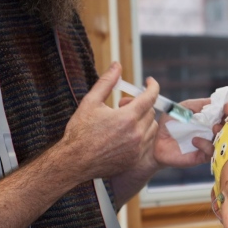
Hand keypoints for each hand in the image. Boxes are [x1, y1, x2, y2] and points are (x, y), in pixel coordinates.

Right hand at [59, 62, 158, 181]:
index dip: (153, 86)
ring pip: (151, 128)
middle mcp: (136, 134)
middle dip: (141, 105)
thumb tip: (117, 65)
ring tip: (124, 122)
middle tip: (123, 106)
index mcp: (127, 117)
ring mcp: (137, 149)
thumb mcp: (90, 102)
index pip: (150, 97)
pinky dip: (141, 136)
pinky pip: (148, 143)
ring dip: (143, 121)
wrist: (74, 161)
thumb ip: (107, 82)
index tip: (150, 82)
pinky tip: (125, 135)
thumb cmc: (80, 131)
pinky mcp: (136, 160)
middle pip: (150, 112)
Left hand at [133, 93, 227, 169]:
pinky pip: (212, 151)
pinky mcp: (204, 156)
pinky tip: (195, 140)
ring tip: (214, 126)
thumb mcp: (183, 108)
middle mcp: (214, 130)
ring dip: (224, 130)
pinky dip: (206, 144)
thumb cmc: (170, 124)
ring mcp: (211, 143)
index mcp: (212, 117)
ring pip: (227, 138)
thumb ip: (199, 104)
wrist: (156, 142)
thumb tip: (217, 101)